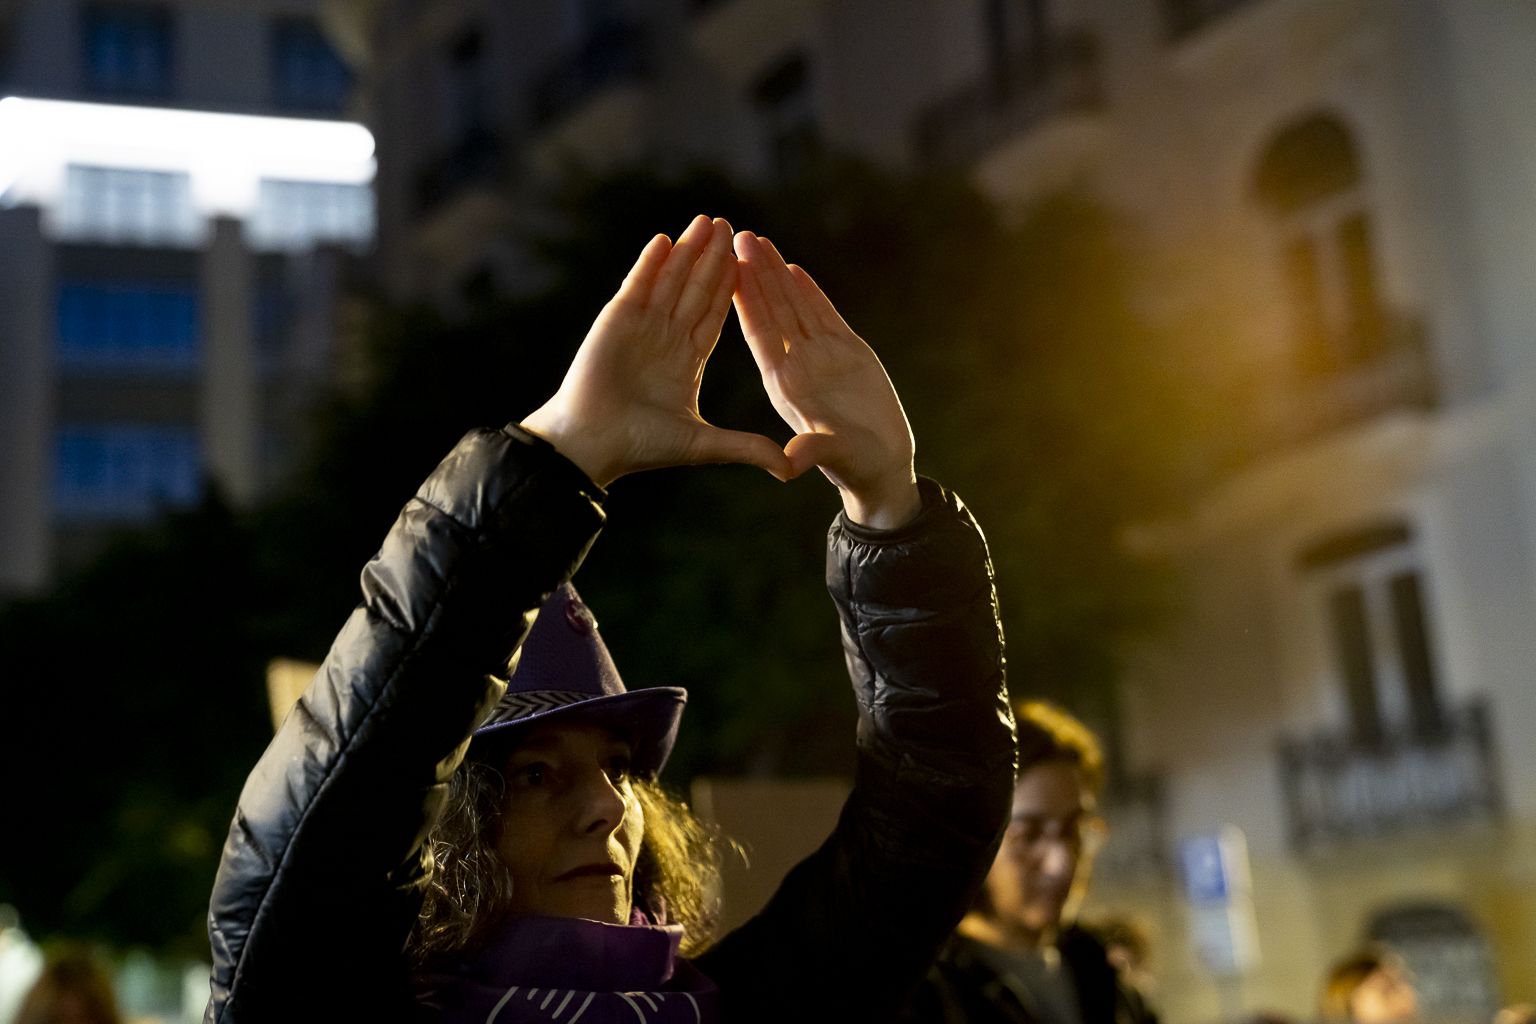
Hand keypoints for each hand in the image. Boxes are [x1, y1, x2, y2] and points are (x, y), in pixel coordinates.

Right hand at [521, 216, 792, 486]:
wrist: (593, 444)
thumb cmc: (640, 446)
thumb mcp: (703, 445)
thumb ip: (746, 447)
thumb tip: (789, 469)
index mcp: (688, 360)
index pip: (717, 315)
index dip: (734, 289)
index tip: (753, 264)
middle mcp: (667, 337)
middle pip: (697, 289)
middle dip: (714, 259)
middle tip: (733, 227)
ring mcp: (641, 325)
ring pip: (671, 280)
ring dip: (687, 251)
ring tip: (706, 221)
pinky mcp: (616, 320)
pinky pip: (638, 285)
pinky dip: (651, 263)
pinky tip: (666, 239)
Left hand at [732, 231, 920, 528]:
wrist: (880, 465)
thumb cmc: (855, 465)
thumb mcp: (832, 456)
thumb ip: (810, 451)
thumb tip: (788, 466)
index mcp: (783, 385)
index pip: (760, 333)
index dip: (746, 300)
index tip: (729, 268)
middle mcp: (796, 365)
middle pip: (772, 310)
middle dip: (755, 274)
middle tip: (738, 237)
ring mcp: (820, 356)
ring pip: (794, 306)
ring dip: (776, 274)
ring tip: (758, 240)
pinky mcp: (847, 351)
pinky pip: (823, 315)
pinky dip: (809, 291)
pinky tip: (793, 267)